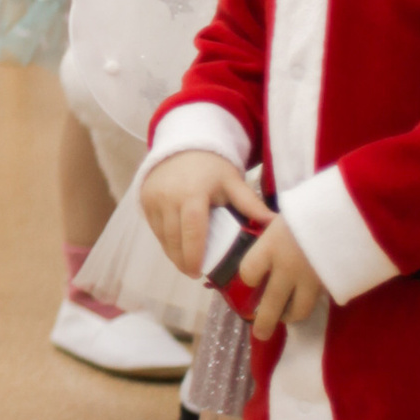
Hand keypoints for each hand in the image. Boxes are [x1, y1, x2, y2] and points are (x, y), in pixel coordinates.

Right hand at [141, 149, 255, 280]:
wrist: (183, 146)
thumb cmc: (212, 167)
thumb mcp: (233, 182)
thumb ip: (250, 204)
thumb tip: (275, 224)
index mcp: (193, 194)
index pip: (192, 231)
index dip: (194, 255)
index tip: (198, 272)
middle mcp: (168, 197)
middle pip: (174, 239)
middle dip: (182, 260)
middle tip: (193, 273)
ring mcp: (153, 199)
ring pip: (162, 237)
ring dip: (173, 253)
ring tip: (186, 264)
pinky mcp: (144, 201)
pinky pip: (154, 229)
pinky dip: (165, 241)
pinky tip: (176, 247)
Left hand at [235, 212, 324, 340]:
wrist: (352, 210)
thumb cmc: (314, 208)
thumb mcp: (284, 218)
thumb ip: (273, 237)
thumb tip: (265, 253)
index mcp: (271, 246)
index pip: (248, 272)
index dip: (248, 278)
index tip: (251, 279)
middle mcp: (287, 267)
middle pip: (269, 304)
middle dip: (263, 322)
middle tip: (259, 332)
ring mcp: (310, 279)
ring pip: (297, 310)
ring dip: (288, 317)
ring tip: (284, 318)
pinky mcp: (331, 284)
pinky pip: (315, 302)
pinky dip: (307, 306)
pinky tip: (303, 303)